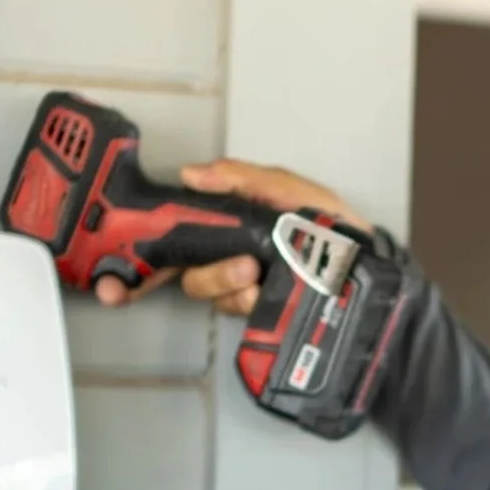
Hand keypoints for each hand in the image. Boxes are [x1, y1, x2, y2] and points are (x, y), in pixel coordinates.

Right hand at [92, 158, 368, 312]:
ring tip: (258, 272)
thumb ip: (244, 179)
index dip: (137, 260)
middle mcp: (230, 259)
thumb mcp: (292, 191)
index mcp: (231, 225)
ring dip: (228, 284)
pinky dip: (249, 302)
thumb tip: (193, 174)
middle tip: (238, 267)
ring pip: (210, 293)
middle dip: (205, 273)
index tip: (113, 280)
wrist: (376, 270)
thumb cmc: (338, 227)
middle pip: (186, 273)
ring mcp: (245, 289)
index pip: (175, 239)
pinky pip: (238, 312)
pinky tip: (268, 291)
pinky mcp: (261, 315)